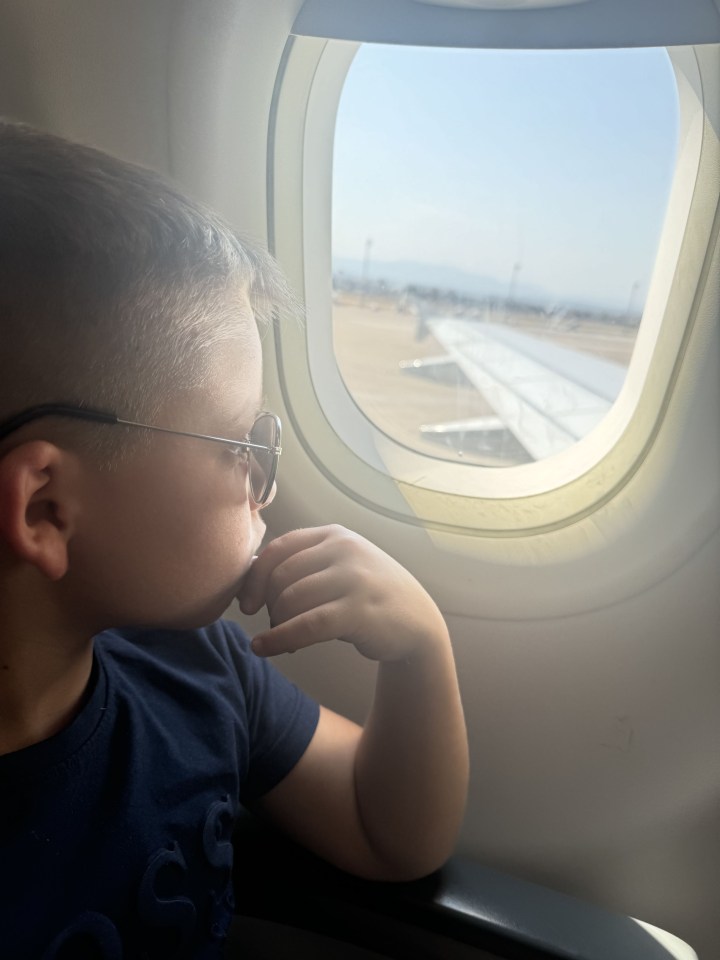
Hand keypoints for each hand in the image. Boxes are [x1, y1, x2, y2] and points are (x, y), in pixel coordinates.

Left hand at [236, 525, 447, 660]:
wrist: (417, 622)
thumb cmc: (368, 595)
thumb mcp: (339, 567)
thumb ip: (302, 564)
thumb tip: (249, 568)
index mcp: (335, 535)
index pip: (279, 548)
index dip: (255, 576)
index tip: (247, 603)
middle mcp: (344, 549)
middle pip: (281, 576)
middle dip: (269, 605)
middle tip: (273, 626)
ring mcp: (354, 578)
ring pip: (291, 600)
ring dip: (276, 625)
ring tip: (281, 639)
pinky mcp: (359, 611)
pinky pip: (306, 625)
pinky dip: (279, 638)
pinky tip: (264, 648)